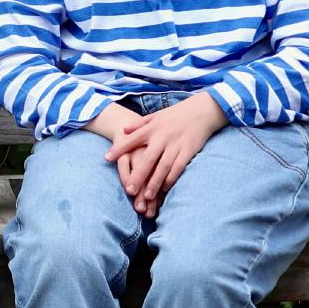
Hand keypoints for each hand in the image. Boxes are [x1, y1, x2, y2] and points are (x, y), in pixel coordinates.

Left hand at [104, 92, 228, 213]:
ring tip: (146, 196)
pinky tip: (165, 189)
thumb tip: (123, 130)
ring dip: (155, 182)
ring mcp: (176, 145)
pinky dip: (172, 179)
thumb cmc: (176, 114)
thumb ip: (139, 124)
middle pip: (147, 159)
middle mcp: (162, 137)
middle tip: (129, 190)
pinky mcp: (188, 151)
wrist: (202, 110)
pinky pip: (179, 168)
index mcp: (152, 128)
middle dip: (138, 175)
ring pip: (163, 167)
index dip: (119, 148)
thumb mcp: (156, 115)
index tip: (107, 158)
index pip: (132, 139)